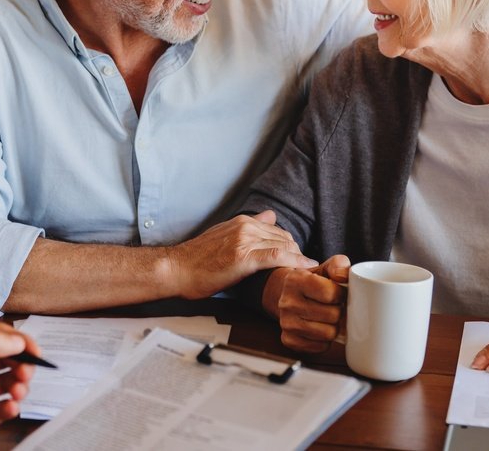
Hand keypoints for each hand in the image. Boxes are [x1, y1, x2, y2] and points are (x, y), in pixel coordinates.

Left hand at [0, 324, 39, 450]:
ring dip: (18, 385)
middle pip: (5, 359)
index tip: (33, 350)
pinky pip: (4, 406)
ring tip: (18, 391)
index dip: (17, 341)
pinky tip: (10, 407)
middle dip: (20, 365)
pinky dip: (11, 406)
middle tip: (27, 372)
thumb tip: (15, 338)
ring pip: (8, 382)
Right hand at [168, 211, 317, 299]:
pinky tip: (306, 269)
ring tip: (312, 273)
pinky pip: (277, 257)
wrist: (176, 270)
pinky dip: (295, 262)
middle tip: (308, 270)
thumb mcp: (223, 234)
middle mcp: (245, 227)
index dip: (291, 246)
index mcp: (241, 221)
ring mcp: (244, 241)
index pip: (277, 230)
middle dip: (299, 254)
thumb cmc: (197, 259)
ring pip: (284, 246)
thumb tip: (270, 215)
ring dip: (301, 259)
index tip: (300, 260)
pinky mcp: (243, 258)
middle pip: (285, 238)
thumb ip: (248, 226)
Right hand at [265, 255, 349, 352]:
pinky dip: (325, 340)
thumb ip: (339, 265)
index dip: (341, 294)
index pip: (330, 293)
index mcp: (295, 280)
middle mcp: (287, 302)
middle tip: (334, 306)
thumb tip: (344, 276)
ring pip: (328, 334)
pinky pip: (320, 347)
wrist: (288, 295)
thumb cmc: (313, 282)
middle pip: (332, 315)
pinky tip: (320, 328)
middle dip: (339, 311)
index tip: (338, 293)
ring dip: (334, 327)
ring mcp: (286, 323)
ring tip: (328, 317)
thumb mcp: (325, 268)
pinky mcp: (289, 340)